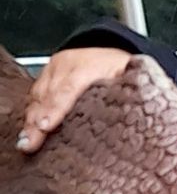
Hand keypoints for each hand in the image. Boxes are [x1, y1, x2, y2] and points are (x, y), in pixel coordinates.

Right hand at [16, 46, 131, 150]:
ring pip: (38, 95)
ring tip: (26, 141)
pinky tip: (28, 129)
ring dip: (30, 119)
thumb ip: (130, 97)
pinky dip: (31, 111)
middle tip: (30, 142)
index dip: (55, 108)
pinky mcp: (46, 73)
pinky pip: (35, 94)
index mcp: (91, 65)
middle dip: (37, 120)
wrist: (111, 51)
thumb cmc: (124, 71)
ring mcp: (54, 68)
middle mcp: (68, 64)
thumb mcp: (132, 80)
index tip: (46, 126)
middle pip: (48, 95)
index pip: (69, 88)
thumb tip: (133, 125)